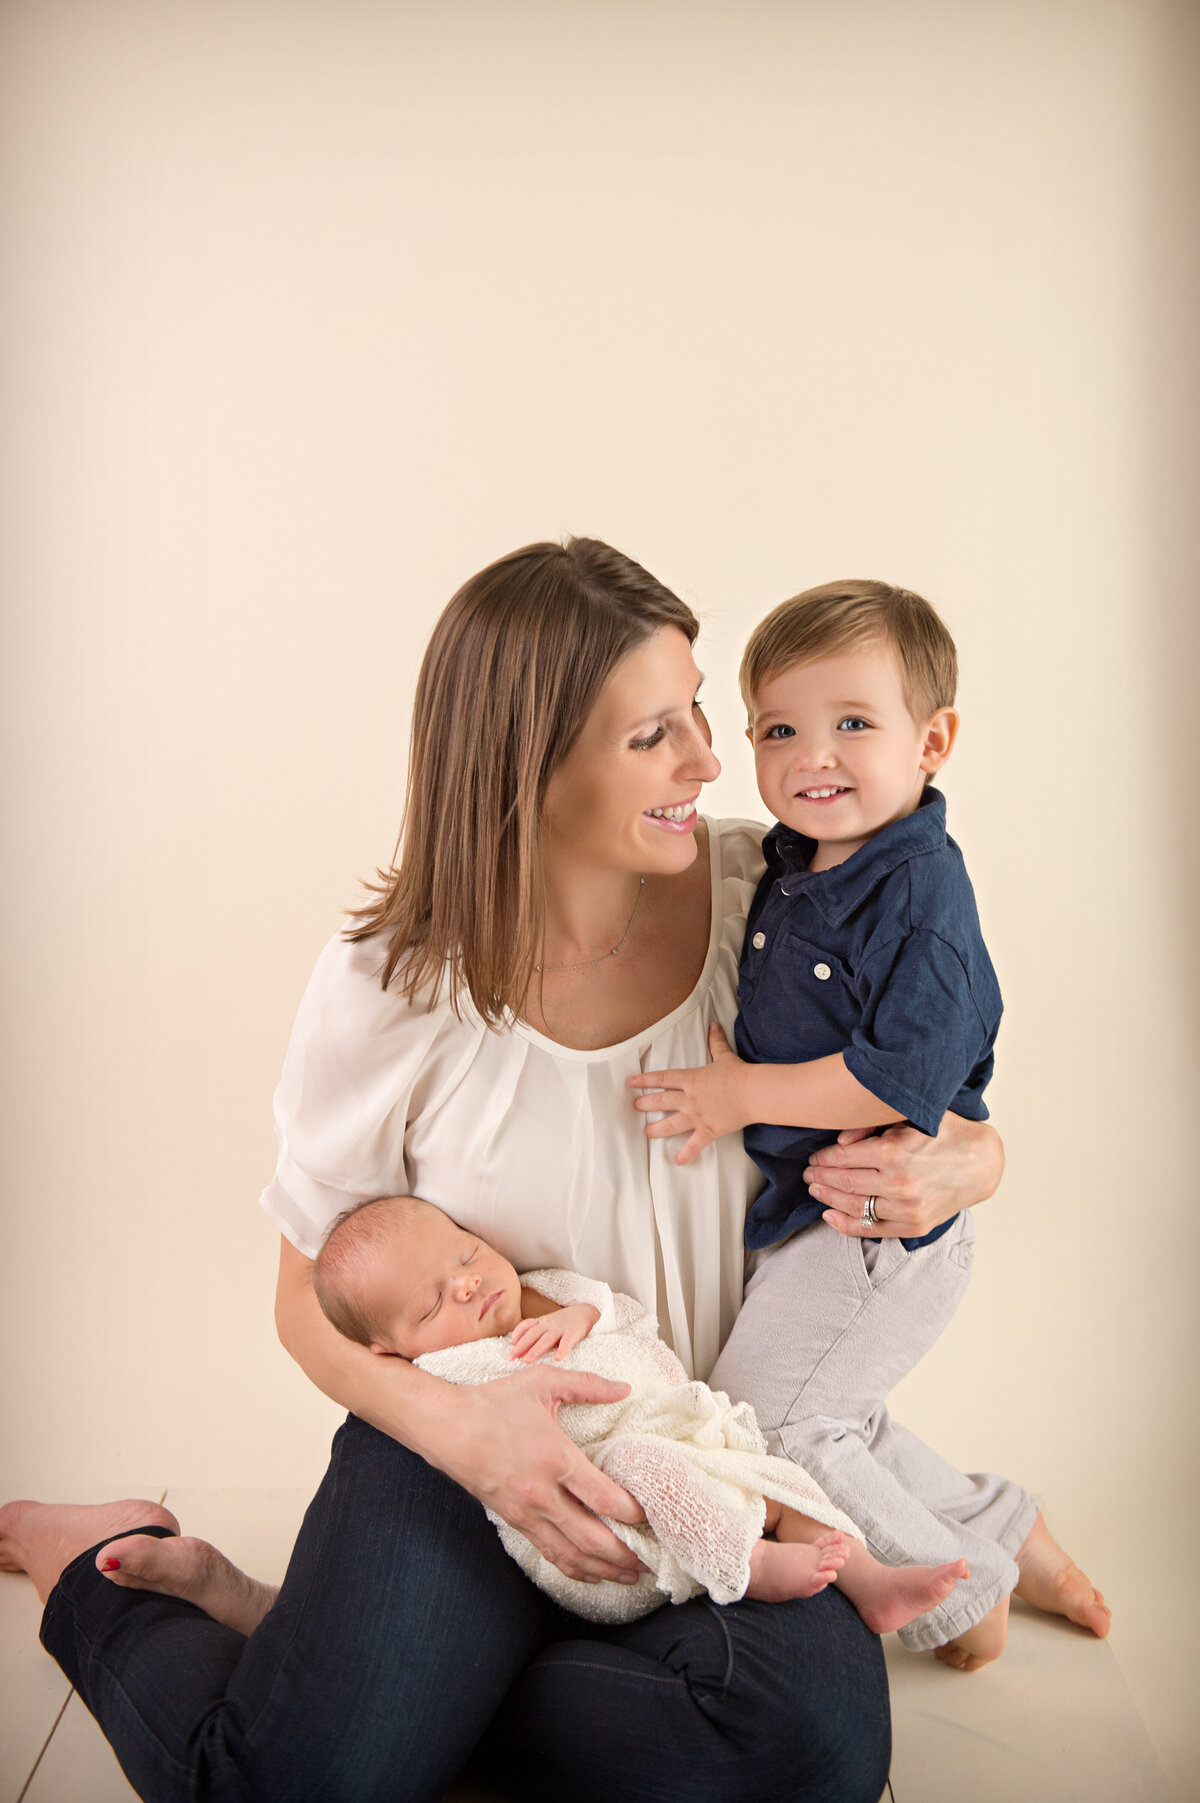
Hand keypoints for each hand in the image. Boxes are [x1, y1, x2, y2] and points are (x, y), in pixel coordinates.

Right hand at [431, 1364, 646, 1583]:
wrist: (445, 1427)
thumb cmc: (493, 1403)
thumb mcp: (542, 1382)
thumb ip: (587, 1385)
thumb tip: (624, 1388)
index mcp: (554, 1459)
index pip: (603, 1498)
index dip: (632, 1512)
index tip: (650, 1517)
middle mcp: (542, 1494)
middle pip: (592, 1538)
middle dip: (624, 1554)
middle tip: (650, 1559)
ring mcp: (525, 1513)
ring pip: (571, 1554)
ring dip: (603, 1569)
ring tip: (629, 1574)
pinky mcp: (514, 1521)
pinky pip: (548, 1553)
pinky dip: (573, 1568)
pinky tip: (591, 1573)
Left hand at [510, 1303, 599, 1363]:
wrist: (585, 1311)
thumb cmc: (563, 1321)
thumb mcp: (547, 1323)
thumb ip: (535, 1331)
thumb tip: (516, 1344)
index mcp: (542, 1322)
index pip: (526, 1325)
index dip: (518, 1334)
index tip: (510, 1344)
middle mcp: (549, 1324)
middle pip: (533, 1334)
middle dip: (521, 1346)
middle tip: (511, 1358)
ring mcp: (561, 1328)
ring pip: (546, 1339)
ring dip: (536, 1350)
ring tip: (528, 1360)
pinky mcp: (573, 1333)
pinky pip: (567, 1342)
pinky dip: (562, 1350)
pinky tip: (557, 1359)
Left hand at [627, 1022, 749, 1164]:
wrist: (753, 1092)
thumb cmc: (738, 1073)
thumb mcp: (724, 1055)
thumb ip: (716, 1041)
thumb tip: (713, 1024)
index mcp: (691, 1080)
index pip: (662, 1079)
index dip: (645, 1080)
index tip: (630, 1083)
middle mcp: (689, 1099)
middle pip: (661, 1101)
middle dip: (645, 1104)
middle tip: (635, 1106)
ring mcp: (697, 1116)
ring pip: (671, 1124)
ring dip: (657, 1129)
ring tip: (646, 1132)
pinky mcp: (708, 1131)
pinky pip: (694, 1145)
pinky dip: (686, 1154)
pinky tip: (677, 1161)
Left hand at [807, 1115, 1004, 1238]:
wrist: (983, 1162)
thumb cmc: (945, 1134)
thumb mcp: (910, 1117)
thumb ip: (871, 1125)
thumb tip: (840, 1141)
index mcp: (895, 1152)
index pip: (843, 1158)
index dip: (823, 1159)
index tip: (813, 1158)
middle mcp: (898, 1184)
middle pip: (844, 1183)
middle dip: (821, 1178)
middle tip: (808, 1174)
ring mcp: (906, 1209)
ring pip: (853, 1206)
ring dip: (829, 1199)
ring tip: (816, 1190)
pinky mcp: (914, 1226)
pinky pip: (871, 1229)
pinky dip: (846, 1224)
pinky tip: (830, 1215)